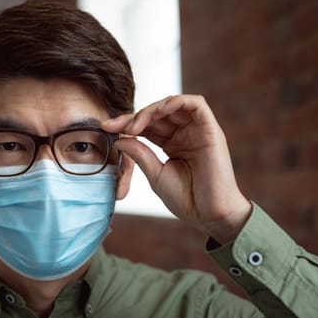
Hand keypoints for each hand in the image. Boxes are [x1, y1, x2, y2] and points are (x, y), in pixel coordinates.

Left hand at [102, 95, 251, 243]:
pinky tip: (158, 111)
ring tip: (134, 125)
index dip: (126, 123)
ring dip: (151, 110)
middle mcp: (185, 133)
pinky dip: (175, 102)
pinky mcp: (211, 129)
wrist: (209, 215)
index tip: (106, 127)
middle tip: (115, 126)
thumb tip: (119, 139)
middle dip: (134, 116)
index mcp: (172, 143)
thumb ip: (140, 154)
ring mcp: (198, 130)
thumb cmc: (186, 199)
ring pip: (173, 105)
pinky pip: (196, 104)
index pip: (147, 125)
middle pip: (157, 113)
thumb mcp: (155, 174)